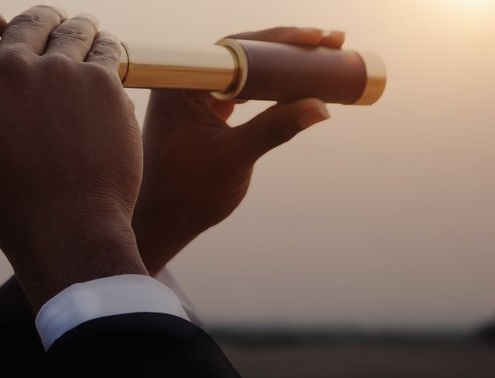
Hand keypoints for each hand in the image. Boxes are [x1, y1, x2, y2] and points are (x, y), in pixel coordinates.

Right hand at [0, 6, 145, 308]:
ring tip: (86, 49)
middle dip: (42, 27)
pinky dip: (107, 57)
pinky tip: (107, 74)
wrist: (67, 230)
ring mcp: (60, 70)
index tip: (0, 30)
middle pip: (29, 20)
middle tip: (52, 40)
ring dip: (80, 36)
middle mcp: (11, 67)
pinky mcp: (103, 81)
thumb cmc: (16, 200)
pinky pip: (108, 51)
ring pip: (75, 29)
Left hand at [133, 28, 342, 274]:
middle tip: (330, 41)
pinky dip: (269, 85)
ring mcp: (194, 95)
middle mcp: (184, 82)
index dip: (278, 40)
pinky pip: (242, 86)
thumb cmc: (188, 193)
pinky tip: (296, 83)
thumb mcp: (236, 158)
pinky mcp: (204, 111)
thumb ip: (274, 129)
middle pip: (243, 52)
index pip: (236, 48)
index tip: (313, 39)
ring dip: (280, 64)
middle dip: (287, 47)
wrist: (164, 221)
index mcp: (181, 84)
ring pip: (245, 67)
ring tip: (321, 57)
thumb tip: (320, 107)